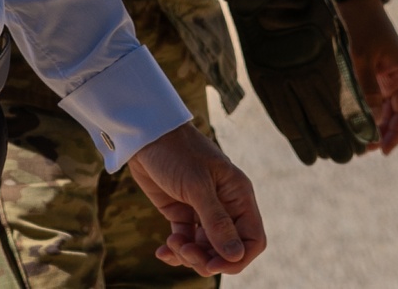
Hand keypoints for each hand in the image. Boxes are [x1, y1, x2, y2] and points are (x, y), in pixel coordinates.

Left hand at [129, 123, 265, 277]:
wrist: (145, 134)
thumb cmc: (176, 151)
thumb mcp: (196, 185)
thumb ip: (216, 221)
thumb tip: (236, 256)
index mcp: (237, 195)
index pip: (252, 239)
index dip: (237, 258)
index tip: (213, 264)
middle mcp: (224, 205)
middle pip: (227, 249)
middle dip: (207, 258)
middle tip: (185, 252)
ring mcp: (202, 210)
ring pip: (205, 248)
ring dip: (189, 255)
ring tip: (172, 244)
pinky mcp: (181, 211)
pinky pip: (185, 241)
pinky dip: (175, 250)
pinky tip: (162, 252)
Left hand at [337, 0, 397, 154]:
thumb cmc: (359, 21)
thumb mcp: (361, 56)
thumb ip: (365, 88)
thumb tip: (368, 121)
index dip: (396, 132)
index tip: (383, 150)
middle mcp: (392, 72)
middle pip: (392, 110)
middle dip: (380, 130)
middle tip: (361, 148)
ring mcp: (379, 68)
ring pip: (378, 102)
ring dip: (369, 119)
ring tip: (352, 136)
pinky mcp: (365, 63)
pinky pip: (367, 89)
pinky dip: (360, 103)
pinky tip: (345, 113)